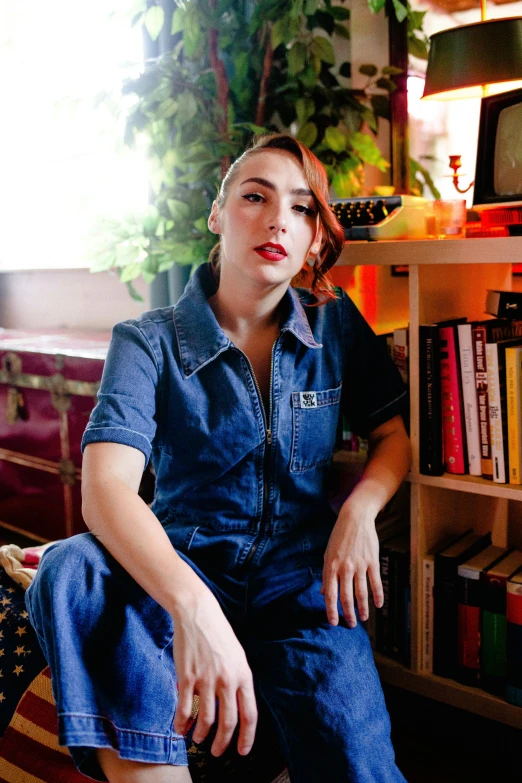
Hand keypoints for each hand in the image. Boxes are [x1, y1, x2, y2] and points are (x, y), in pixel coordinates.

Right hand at [172, 588, 257, 756]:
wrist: (198, 613)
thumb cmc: (218, 634)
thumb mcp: (237, 655)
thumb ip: (238, 680)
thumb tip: (236, 706)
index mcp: (243, 675)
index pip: (249, 714)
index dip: (247, 737)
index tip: (243, 751)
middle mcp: (227, 680)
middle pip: (228, 723)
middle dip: (222, 743)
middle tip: (217, 752)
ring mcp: (207, 679)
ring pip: (206, 720)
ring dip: (201, 735)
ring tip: (197, 739)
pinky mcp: (187, 677)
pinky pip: (186, 709)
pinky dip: (182, 724)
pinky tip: (180, 728)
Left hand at [320, 505, 382, 627]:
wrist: (355, 518)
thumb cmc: (339, 536)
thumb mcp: (328, 553)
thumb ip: (326, 574)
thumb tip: (323, 592)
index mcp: (331, 566)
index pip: (330, 594)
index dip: (331, 610)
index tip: (333, 622)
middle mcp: (344, 567)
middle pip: (346, 597)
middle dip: (348, 614)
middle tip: (351, 624)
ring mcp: (359, 565)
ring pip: (361, 593)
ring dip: (363, 608)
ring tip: (364, 618)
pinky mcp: (372, 561)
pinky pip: (375, 582)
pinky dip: (378, 595)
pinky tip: (378, 605)